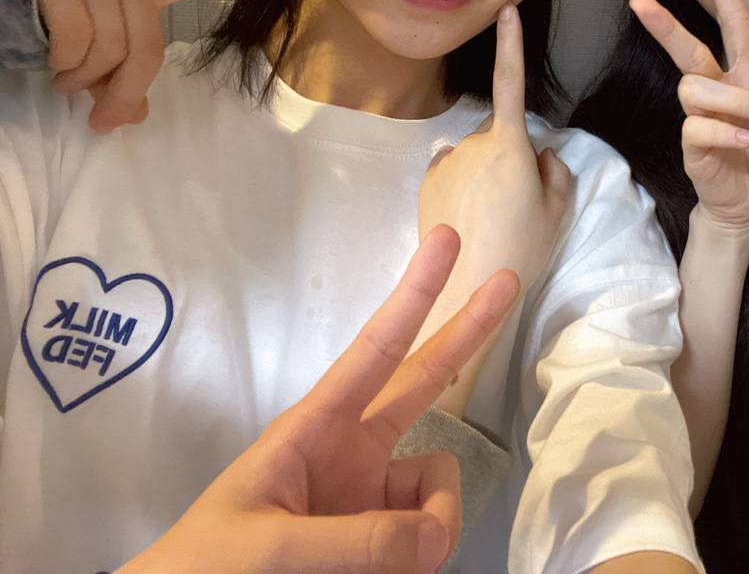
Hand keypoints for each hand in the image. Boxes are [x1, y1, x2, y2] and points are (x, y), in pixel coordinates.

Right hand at [35, 0, 308, 132]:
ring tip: (66, 75)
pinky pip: (75, 43)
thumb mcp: (102, 47)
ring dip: (82, 80)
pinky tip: (52, 61)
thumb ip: (123, 80)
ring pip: (109, 50)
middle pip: (147, 50)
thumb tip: (132, 119)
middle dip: (123, 91)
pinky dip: (64, 66)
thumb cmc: (63, 14)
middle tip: (101, 115)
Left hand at [121, 225, 520, 573]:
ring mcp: (372, 497)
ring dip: (434, 526)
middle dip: (467, 331)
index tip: (448, 241)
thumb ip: (357, 540)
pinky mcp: (386, 543)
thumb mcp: (269, 548)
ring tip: (398, 569)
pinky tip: (398, 573)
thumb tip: (438, 536)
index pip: (377, 350)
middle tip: (508, 280)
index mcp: (314, 428)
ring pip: (438, 487)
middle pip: (425, 379)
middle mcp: (352, 452)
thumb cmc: (206, 571)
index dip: (415, 295)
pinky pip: (430, 537)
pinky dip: (425, 555)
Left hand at [419, 5, 571, 292]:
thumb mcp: (558, 210)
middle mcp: (472, 142)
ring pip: (474, 154)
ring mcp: (446, 160)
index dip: (511, 44)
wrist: (468, 286)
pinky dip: (461, 183)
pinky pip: (451, 169)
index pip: (512, 82)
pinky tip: (468, 215)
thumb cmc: (523, 247)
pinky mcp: (427, 181)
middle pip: (498, 133)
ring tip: (493, 216)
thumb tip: (541, 155)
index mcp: (510, 144)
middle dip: (509, 153)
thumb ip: (555, 172)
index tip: (507, 10)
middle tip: (520, 200)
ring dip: (484, 171)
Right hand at [631, 0, 748, 234]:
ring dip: (733, 101)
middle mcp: (718, 89)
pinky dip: (723, 130)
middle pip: (688, 48)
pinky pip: (696, 124)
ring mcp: (700, 115)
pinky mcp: (691, 143)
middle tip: (639, 1)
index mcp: (745, 77)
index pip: (734, 25)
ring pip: (696, 87)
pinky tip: (742, 141)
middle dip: (666, 25)